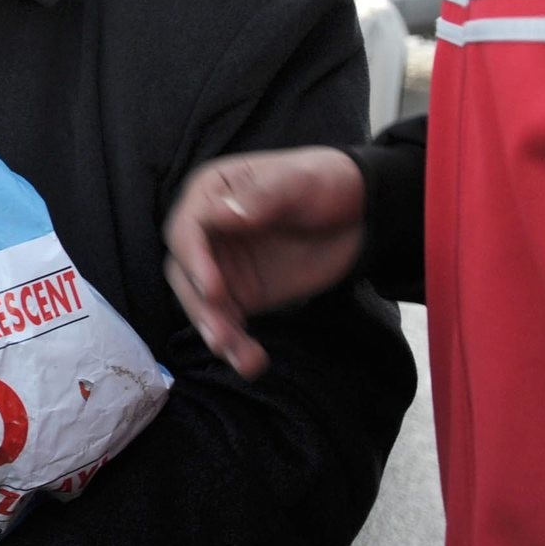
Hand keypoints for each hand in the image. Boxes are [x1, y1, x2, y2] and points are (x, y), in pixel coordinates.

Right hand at [162, 147, 364, 378]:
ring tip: (242, 358)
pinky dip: (237, 344)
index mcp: (211, 194)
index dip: (195, 261)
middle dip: (200, 306)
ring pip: (202, 304)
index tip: (214, 290)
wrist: (360, 214)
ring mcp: (221, 266)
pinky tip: (252, 362)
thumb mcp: (299, 182)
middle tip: (221, 335)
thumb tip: (222, 215)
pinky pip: (229, 322)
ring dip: (217, 332)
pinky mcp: (241, 295)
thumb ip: (263, 197)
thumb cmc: (325, 184)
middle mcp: (207, 233)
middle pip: (184, 273)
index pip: (187, 230)